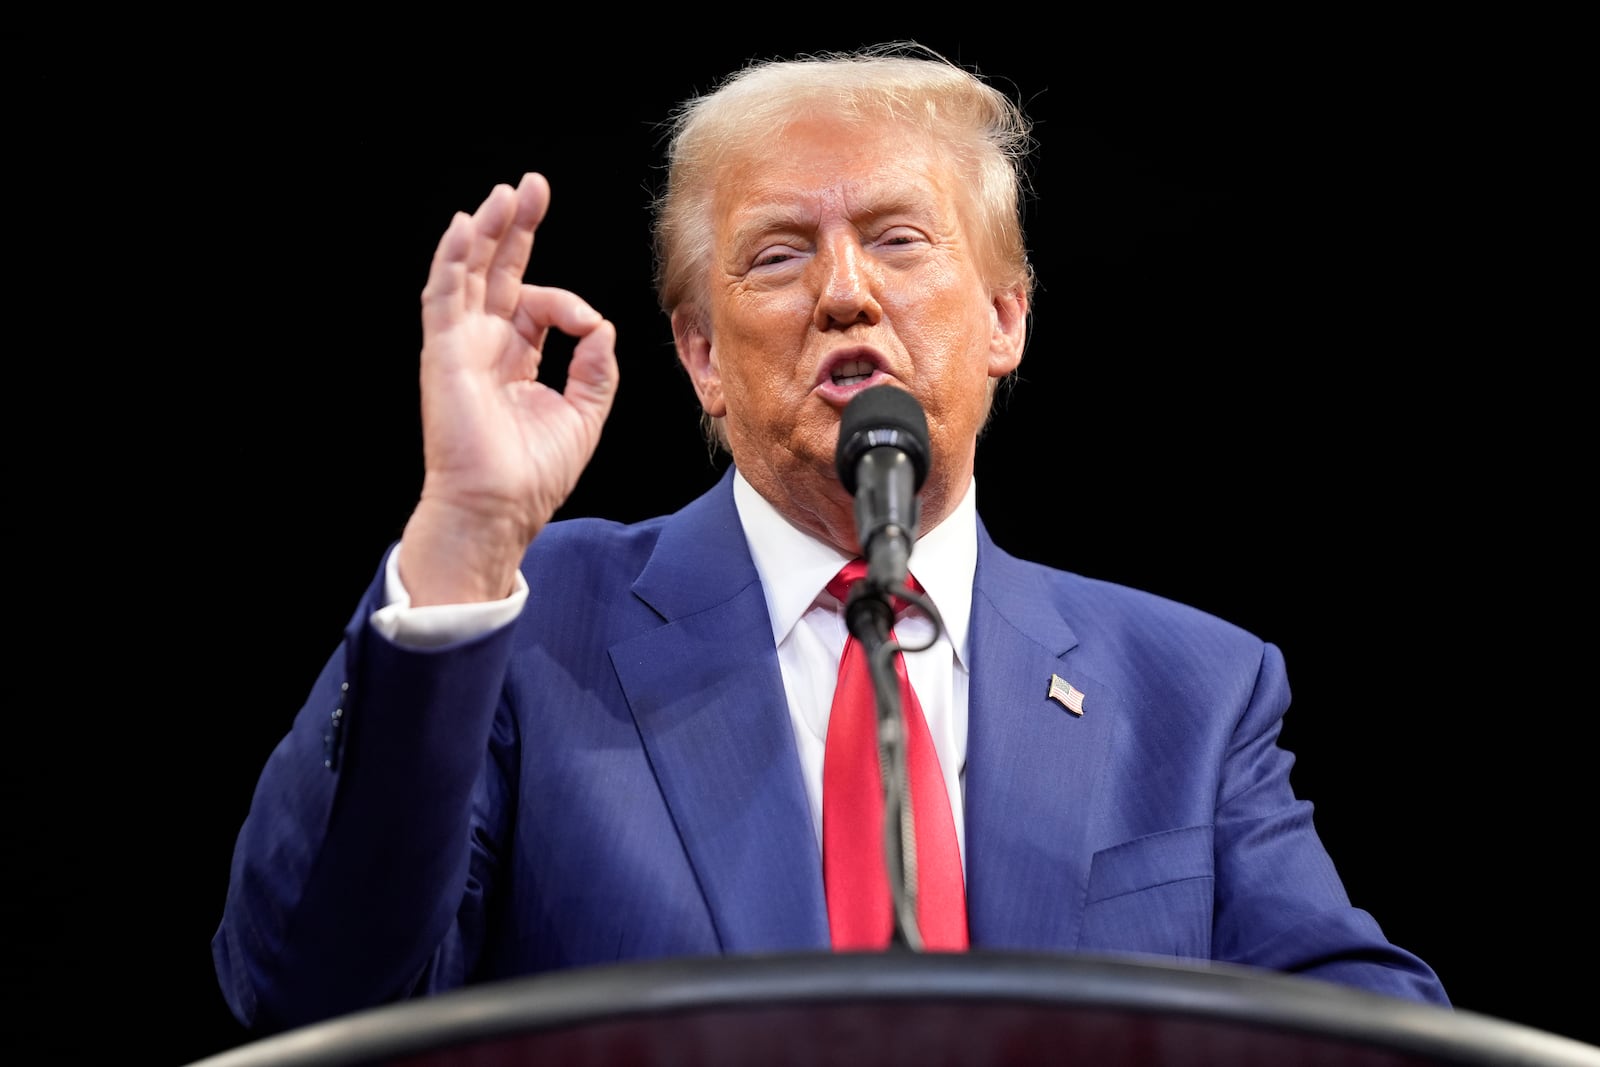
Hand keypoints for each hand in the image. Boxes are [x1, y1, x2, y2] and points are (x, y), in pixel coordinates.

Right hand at [400, 173, 618, 604]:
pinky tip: (463, 227)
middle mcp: (485, 346)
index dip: (568, 302)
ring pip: (469, 274)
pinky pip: (442, 297)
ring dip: (485, 231)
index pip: (538, 304)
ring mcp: (461, 347)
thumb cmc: (533, 474)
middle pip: (498, 273)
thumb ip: (596, 365)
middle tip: (532, 187)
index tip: (587, 324)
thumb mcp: (584, 413)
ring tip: (505, 194)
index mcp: (515, 358)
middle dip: (516, 228)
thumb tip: (599, 323)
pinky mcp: (443, 354)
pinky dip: (450, 260)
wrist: (498, 509)